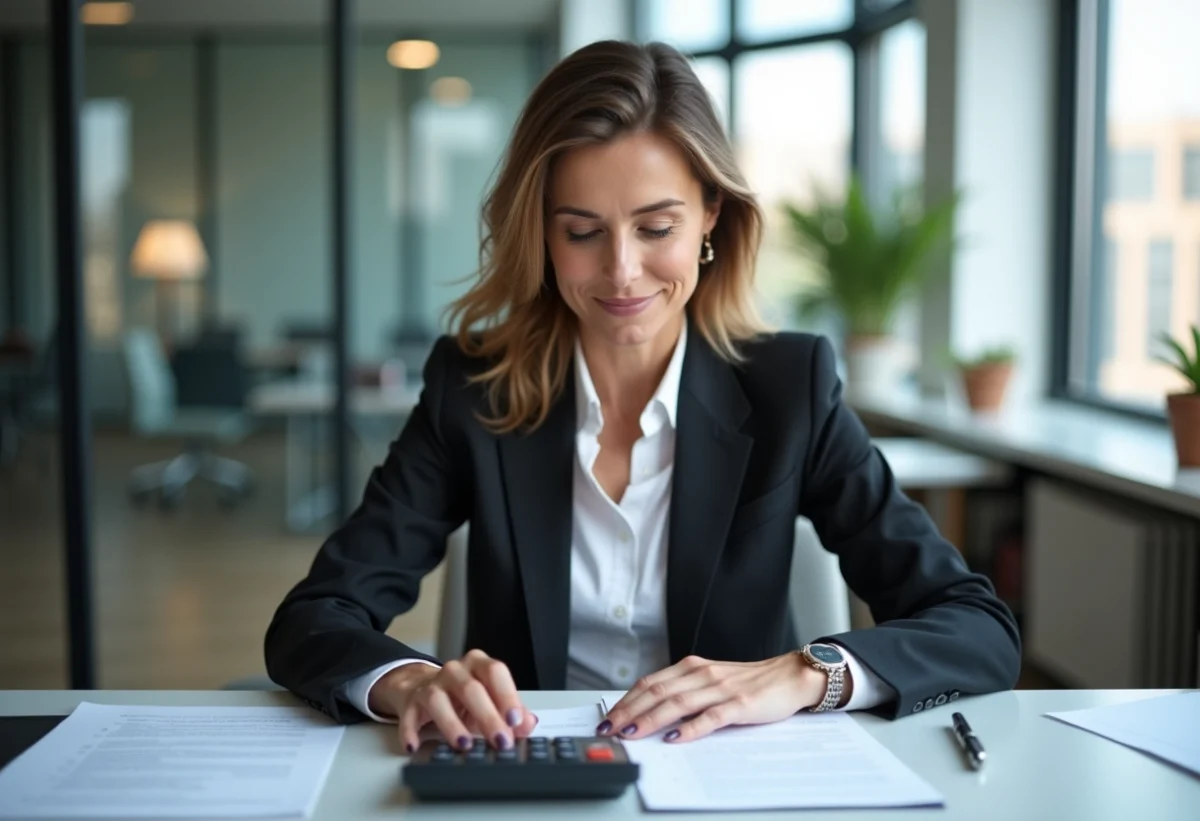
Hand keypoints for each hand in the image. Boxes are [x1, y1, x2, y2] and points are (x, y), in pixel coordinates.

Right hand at [369, 650, 537, 753]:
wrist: (423, 688)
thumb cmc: (463, 698)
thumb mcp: (491, 702)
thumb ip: (511, 712)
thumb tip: (528, 724)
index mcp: (478, 665)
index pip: (495, 672)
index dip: (507, 695)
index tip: (515, 720)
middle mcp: (455, 671)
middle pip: (471, 688)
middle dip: (487, 716)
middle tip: (499, 740)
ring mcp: (431, 684)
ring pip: (439, 700)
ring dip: (452, 724)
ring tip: (464, 744)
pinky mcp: (411, 702)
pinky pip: (409, 715)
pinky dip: (411, 731)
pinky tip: (415, 745)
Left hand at [597, 653, 843, 743]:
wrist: (789, 676)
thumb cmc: (749, 683)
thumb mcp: (710, 682)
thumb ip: (684, 692)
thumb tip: (650, 713)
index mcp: (692, 668)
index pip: (650, 683)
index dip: (626, 701)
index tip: (607, 718)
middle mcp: (702, 674)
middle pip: (657, 692)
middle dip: (630, 712)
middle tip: (610, 729)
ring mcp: (720, 688)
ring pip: (678, 703)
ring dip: (651, 719)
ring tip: (633, 733)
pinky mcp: (740, 704)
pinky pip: (711, 716)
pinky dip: (691, 728)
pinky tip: (675, 737)